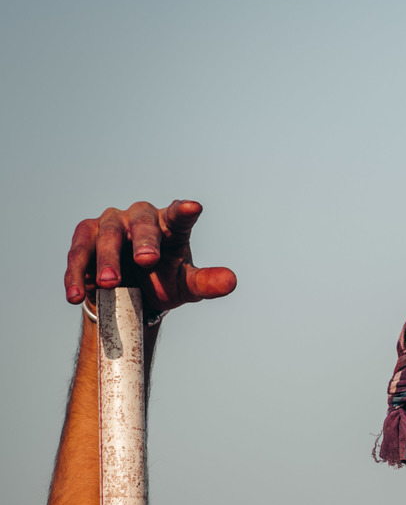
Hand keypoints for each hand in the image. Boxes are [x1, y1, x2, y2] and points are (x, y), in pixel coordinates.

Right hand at [64, 199, 236, 316]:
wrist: (129, 296)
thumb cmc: (162, 281)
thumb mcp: (186, 286)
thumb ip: (206, 282)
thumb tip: (232, 281)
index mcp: (170, 226)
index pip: (178, 216)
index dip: (184, 211)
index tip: (193, 208)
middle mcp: (140, 218)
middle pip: (141, 222)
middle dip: (143, 240)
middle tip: (146, 261)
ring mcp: (110, 224)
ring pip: (106, 236)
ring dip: (107, 260)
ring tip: (109, 284)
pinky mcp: (85, 237)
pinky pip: (78, 254)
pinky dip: (75, 275)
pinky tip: (76, 295)